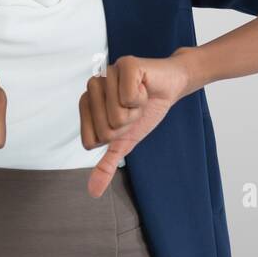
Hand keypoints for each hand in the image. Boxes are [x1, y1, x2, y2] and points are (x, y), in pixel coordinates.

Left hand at [79, 51, 196, 197]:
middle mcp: (93, 88)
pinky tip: (145, 86)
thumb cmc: (145, 111)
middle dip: (127, 126)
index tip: (123, 124)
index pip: (90, 141)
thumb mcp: (126, 142)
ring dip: (136, 112)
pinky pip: (129, 96)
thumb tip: (93, 192)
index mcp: (87, 105)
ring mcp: (107, 73)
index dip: (112, 138)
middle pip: (105, 130)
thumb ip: (107, 164)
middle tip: (134, 110)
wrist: (170, 88)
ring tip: (140, 98)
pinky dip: (143, 97)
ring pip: (117, 115)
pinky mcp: (125, 64)